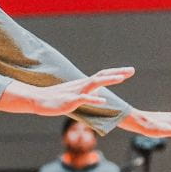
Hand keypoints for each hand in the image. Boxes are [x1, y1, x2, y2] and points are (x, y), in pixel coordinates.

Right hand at [0, 68, 135, 115]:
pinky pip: (84, 99)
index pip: (103, 75)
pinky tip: (103, 100)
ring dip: (108, 80)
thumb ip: (88, 94)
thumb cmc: (56, 99)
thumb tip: (99, 93)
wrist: (38, 100)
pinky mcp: (70, 100)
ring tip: (122, 79)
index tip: (130, 71)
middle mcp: (82, 84)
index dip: (116, 73)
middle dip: (118, 73)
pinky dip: (94, 99)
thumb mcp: (76, 96)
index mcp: (84, 84)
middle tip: (132, 70)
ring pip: (94, 84)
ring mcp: (76, 91)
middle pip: (102, 76)